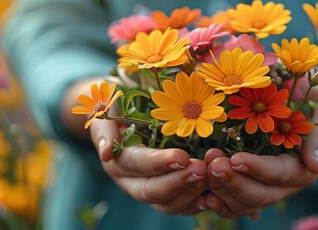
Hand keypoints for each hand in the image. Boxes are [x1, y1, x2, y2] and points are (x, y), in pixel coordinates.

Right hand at [90, 119, 207, 214]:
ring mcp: (148, 190)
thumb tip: (105, 153)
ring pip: (167, 204)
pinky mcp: (166, 196)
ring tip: (209, 176)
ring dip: (190, 193)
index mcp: (116, 159)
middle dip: (178, 181)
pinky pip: (180, 208)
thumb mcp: (106, 111)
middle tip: (201, 168)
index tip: (183, 156)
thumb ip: (105, 129)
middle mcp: (130, 181)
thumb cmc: (119, 109)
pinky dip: (196, 204)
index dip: (159, 163)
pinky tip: (212, 194)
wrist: (123, 118)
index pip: (137, 165)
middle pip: (151, 191)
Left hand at [204, 97, 317, 217]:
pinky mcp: (250, 191)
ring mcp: (266, 191)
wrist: (308, 115)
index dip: (257, 169)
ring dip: (221, 189)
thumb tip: (313, 164)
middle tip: (213, 163)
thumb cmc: (314, 108)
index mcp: (302, 170)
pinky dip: (218, 202)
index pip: (279, 174)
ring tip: (204, 168)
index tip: (236, 159)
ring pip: (243, 203)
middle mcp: (285, 186)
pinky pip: (233, 205)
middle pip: (259, 195)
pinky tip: (203, 196)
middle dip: (234, 181)